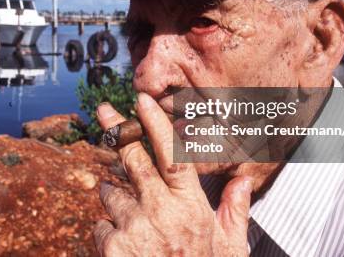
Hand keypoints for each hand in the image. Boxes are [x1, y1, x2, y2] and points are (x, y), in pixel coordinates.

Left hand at [94, 93, 252, 255]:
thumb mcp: (231, 248)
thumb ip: (236, 210)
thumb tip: (243, 179)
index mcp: (190, 206)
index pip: (172, 155)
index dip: (155, 124)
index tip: (141, 100)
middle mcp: (160, 211)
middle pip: (132, 160)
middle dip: (116, 130)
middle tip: (104, 110)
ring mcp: (133, 228)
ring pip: (111, 193)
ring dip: (114, 195)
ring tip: (131, 216)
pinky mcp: (112, 248)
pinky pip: (100, 225)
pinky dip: (107, 229)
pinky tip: (124, 245)